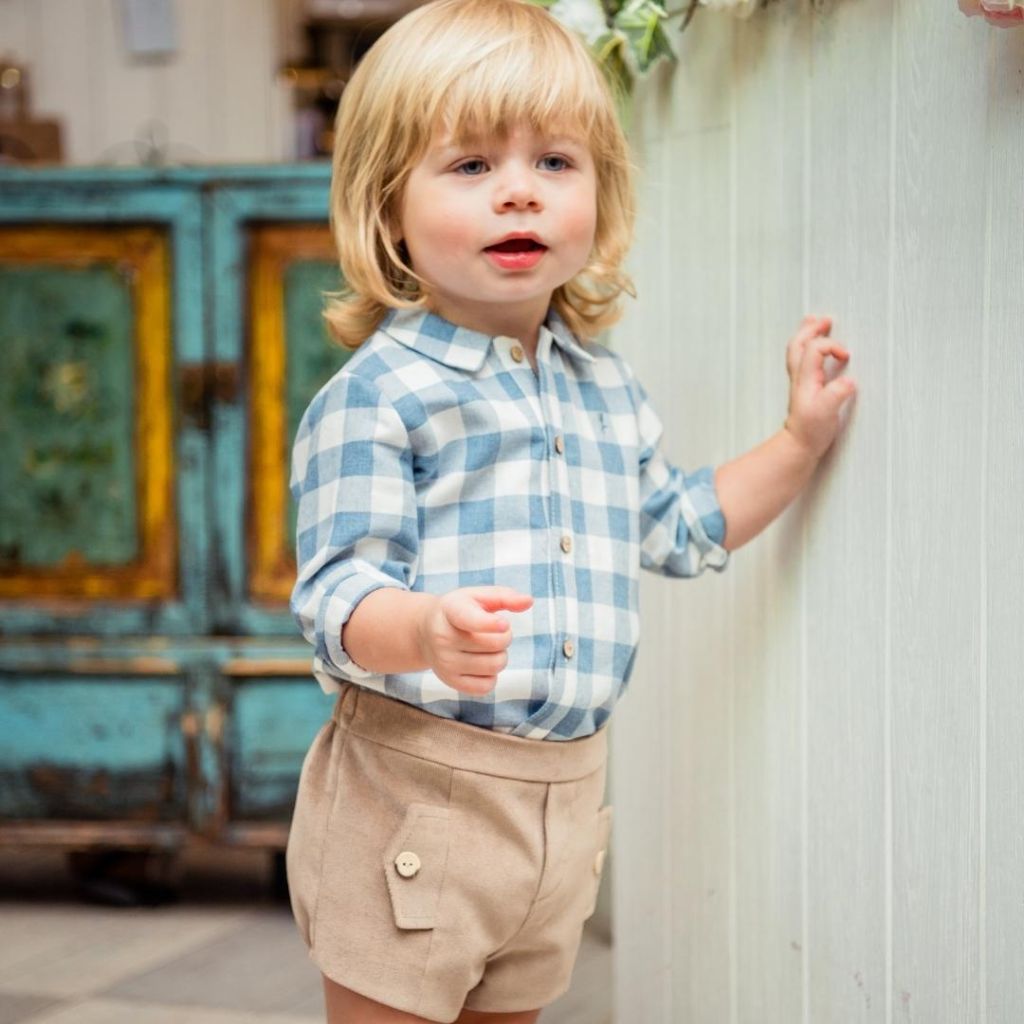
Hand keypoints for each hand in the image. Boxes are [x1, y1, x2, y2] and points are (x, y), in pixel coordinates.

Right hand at [415, 586, 532, 694]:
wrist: (425, 632)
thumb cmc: (459, 611)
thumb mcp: (477, 596)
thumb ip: (504, 596)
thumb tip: (528, 601)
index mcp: (451, 611)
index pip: (470, 620)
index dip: (490, 624)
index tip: (504, 624)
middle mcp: (443, 638)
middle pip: (496, 644)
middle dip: (504, 636)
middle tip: (494, 631)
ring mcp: (445, 662)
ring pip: (495, 665)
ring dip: (500, 656)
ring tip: (487, 647)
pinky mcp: (451, 681)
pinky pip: (486, 686)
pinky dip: (491, 675)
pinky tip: (481, 663)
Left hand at [783, 315, 856, 460]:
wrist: (798, 444)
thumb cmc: (810, 430)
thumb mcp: (827, 411)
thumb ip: (838, 393)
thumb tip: (850, 380)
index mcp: (806, 378)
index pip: (815, 348)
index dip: (832, 346)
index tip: (846, 355)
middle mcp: (801, 376)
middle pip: (800, 343)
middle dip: (812, 328)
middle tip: (826, 319)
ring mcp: (801, 380)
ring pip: (798, 349)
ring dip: (807, 333)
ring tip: (816, 322)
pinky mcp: (805, 387)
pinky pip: (802, 359)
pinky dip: (809, 346)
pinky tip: (817, 348)